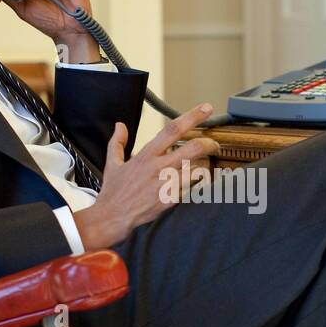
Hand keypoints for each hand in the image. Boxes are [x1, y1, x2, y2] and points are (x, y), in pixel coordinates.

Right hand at [74, 104, 221, 250]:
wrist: (111, 218)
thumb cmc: (113, 192)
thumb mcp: (111, 164)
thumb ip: (117, 143)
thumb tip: (120, 125)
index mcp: (146, 155)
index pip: (172, 129)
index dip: (192, 116)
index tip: (206, 108)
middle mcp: (158, 167)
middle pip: (193, 148)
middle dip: (209, 144)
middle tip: (215, 145)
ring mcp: (165, 184)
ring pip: (197, 169)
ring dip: (205, 167)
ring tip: (206, 168)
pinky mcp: (170, 200)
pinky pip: (193, 189)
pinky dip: (199, 185)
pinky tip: (200, 185)